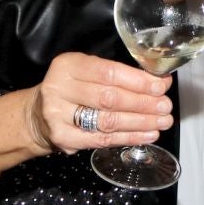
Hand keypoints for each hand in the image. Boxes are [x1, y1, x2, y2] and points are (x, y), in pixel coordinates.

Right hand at [28, 52, 173, 152]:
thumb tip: (158, 82)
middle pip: (110, 98)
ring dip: (141, 122)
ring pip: (108, 121)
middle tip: (165, 106)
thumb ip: (117, 75)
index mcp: (68, 65)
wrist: (38, 116)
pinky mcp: (63, 138)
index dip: (138, 81)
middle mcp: (59, 88)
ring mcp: (58, 115)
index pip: (108, 72)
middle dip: (143, 103)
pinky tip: (147, 134)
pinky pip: (103, 139)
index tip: (161, 86)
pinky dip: (130, 137)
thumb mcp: (86, 73)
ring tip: (162, 121)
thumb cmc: (72, 90)